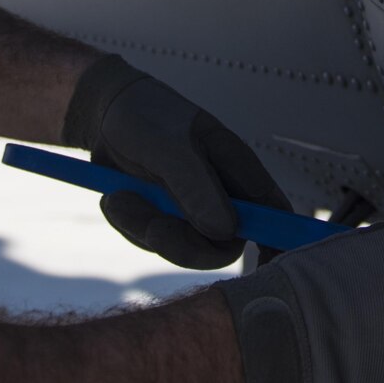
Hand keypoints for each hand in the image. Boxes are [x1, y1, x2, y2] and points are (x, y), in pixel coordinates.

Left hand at [63, 56, 290, 269]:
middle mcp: (219, 195)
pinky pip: (152, 242)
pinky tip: (117, 196)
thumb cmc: (145, 116)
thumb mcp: (168, 148)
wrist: (105, 115)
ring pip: (181, 247)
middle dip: (182, 244)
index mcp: (237, 170)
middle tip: (151, 226)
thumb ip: (195, 188)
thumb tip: (225, 231)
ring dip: (145, 228)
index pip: (274, 214)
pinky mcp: (164, 219)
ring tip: (120, 196)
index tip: (264, 267)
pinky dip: (129, 224)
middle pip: (222, 246)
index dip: (278, 244)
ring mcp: (191, 210)